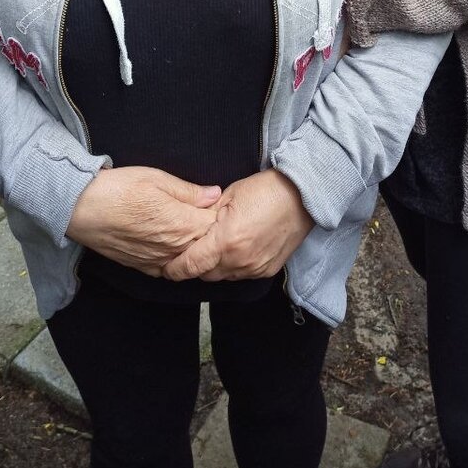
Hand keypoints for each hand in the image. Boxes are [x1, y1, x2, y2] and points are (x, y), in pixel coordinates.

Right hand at [66, 166, 221, 276]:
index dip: (221, 213)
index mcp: (182, 225)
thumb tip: (215, 195)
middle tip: (208, 213)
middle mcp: (173, 249)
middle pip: (205, 245)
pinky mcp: (143, 268)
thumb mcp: (157, 179)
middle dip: (211, 232)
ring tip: (187, 225)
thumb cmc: (118, 189)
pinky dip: (174, 257)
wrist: (81, 209)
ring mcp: (158, 262)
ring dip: (193, 246)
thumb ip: (189, 191)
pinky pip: (168, 268)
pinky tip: (171, 242)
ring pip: (188, 259)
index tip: (221, 203)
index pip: (217, 225)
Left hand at [162, 169, 313, 281]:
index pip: (190, 266)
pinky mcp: (266, 271)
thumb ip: (205, 214)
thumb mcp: (228, 196)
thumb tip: (186, 225)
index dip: (174, 269)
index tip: (166, 266)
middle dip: (195, 265)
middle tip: (190, 251)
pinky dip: (234, 266)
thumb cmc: (264, 190)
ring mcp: (254, 268)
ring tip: (215, 248)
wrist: (302, 196)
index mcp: (225, 241)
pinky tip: (235, 250)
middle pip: (205, 274)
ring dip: (215, 267)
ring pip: (223, 277)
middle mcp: (239, 261)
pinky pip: (241, 275)